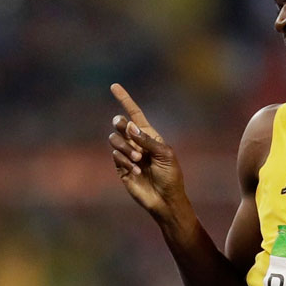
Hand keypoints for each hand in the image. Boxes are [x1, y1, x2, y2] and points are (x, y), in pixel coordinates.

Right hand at [108, 83, 187, 219]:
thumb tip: (129, 126)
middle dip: (121, 126)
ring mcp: (127, 155)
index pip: (135, 114)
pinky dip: (125, 161)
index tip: (114, 86)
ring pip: (115, 140)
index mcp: (149, 135)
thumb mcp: (165, 154)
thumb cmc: (171, 176)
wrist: (165, 199)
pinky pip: (115, 155)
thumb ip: (146, 140)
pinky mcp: (120, 168)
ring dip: (126, 148)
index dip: (125, 100)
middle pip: (120, 124)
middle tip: (127, 131)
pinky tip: (137, 171)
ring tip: (139, 160)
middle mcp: (136, 143)